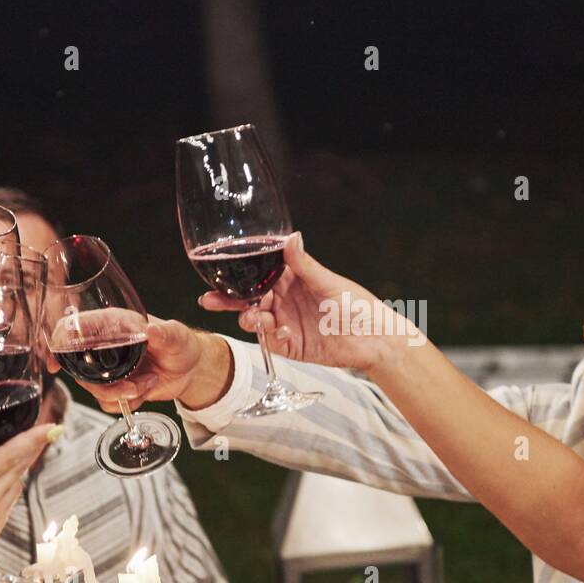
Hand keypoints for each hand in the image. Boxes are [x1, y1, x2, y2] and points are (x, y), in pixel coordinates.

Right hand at [0, 422, 61, 582]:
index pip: (11, 455)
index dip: (34, 439)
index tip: (52, 427)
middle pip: (19, 469)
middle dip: (29, 450)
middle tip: (38, 434)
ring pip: (15, 486)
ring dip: (14, 471)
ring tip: (2, 460)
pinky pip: (8, 504)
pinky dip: (4, 490)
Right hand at [69, 317, 232, 413]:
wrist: (191, 369)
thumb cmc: (182, 344)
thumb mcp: (178, 336)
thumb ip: (166, 334)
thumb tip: (152, 330)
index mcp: (113, 324)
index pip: (75, 327)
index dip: (60, 342)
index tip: (57, 361)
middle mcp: (105, 346)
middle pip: (79, 367)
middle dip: (102, 384)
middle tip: (132, 387)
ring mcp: (109, 369)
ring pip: (94, 389)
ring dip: (120, 394)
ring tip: (146, 385)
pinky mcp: (116, 387)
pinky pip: (108, 403)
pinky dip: (127, 403)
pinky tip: (145, 390)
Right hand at [197, 232, 399, 373]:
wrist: (374, 339)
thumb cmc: (356, 304)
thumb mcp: (328, 282)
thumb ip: (304, 264)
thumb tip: (290, 237)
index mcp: (289, 278)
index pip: (256, 274)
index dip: (236, 274)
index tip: (218, 274)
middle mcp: (283, 299)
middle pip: (247, 298)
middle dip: (228, 299)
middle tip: (209, 300)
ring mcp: (285, 322)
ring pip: (254, 320)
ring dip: (249, 318)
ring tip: (255, 319)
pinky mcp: (290, 345)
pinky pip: (271, 342)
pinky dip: (272, 337)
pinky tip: (284, 332)